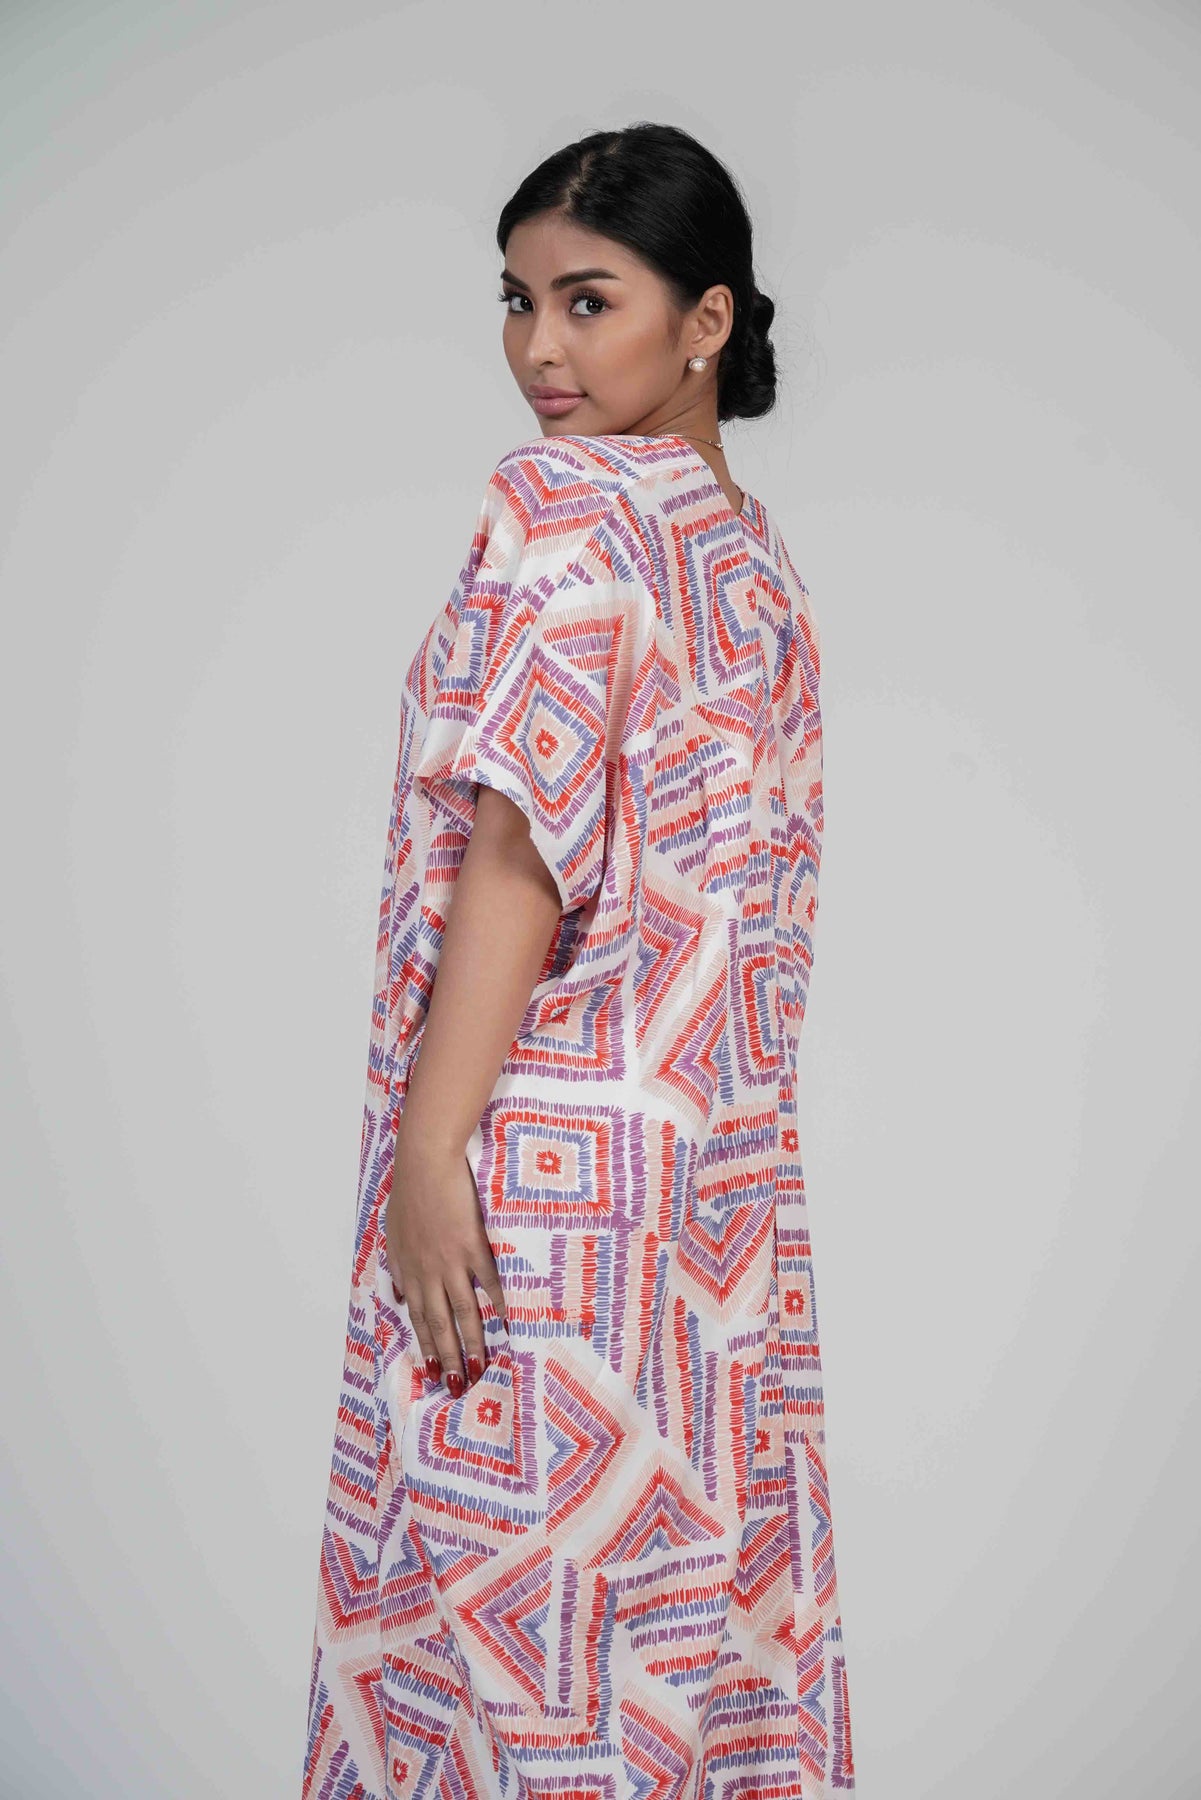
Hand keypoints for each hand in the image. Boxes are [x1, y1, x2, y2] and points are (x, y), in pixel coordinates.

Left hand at [385, 1122, 507, 1394]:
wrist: (425, 1161)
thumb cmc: (410, 1191)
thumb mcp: (393, 1231)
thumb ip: (398, 1265)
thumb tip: (399, 1294)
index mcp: (407, 1269)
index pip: (417, 1316)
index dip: (426, 1345)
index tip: (434, 1371)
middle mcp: (426, 1272)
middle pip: (438, 1324)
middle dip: (448, 1357)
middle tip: (458, 1386)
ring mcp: (450, 1261)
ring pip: (462, 1312)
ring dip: (472, 1343)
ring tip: (482, 1368)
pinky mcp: (473, 1245)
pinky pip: (489, 1283)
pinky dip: (499, 1304)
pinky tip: (507, 1323)